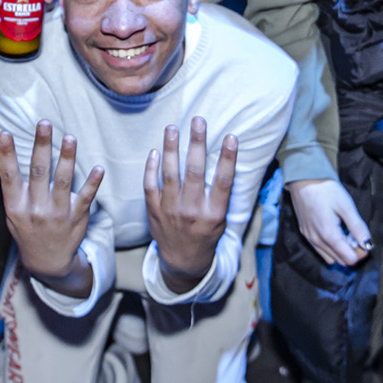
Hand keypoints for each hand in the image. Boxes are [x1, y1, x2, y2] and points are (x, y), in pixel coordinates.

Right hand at [0, 122, 102, 282]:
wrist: (48, 262)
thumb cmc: (29, 229)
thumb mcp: (13, 214)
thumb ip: (14, 189)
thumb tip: (9, 154)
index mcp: (16, 206)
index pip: (8, 176)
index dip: (6, 155)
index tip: (4, 134)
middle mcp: (35, 209)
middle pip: (38, 173)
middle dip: (41, 146)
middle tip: (44, 123)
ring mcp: (57, 214)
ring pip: (63, 182)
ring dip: (67, 158)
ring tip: (70, 138)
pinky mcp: (77, 217)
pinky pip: (86, 198)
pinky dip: (93, 183)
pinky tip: (99, 169)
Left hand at [142, 119, 235, 292]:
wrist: (182, 261)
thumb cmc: (206, 234)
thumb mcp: (220, 219)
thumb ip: (220, 194)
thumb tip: (226, 160)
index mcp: (214, 213)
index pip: (223, 181)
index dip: (228, 158)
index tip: (231, 137)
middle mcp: (192, 210)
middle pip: (195, 172)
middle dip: (197, 144)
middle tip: (198, 121)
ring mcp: (171, 210)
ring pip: (170, 174)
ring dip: (171, 149)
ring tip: (172, 128)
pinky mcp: (154, 210)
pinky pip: (150, 185)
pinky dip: (152, 167)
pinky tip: (155, 151)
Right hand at [286, 178, 370, 266]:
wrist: (303, 179)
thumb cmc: (325, 190)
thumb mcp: (346, 206)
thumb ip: (357, 227)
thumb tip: (368, 244)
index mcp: (329, 235)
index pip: (349, 259)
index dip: (361, 253)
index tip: (365, 241)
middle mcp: (317, 241)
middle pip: (341, 261)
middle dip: (352, 252)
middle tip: (356, 235)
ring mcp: (310, 238)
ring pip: (330, 258)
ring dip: (341, 251)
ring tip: (345, 233)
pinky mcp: (305, 234)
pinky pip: (320, 250)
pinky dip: (330, 247)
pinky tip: (334, 231)